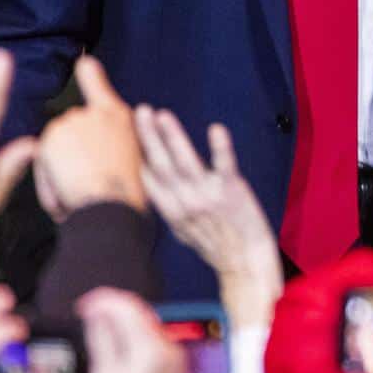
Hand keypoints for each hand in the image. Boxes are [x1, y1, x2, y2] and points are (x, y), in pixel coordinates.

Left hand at [33, 56, 145, 219]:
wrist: (113, 207)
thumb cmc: (126, 196)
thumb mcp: (129, 157)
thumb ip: (110, 137)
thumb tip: (97, 122)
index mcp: (119, 117)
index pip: (98, 85)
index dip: (89, 74)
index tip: (84, 63)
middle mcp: (95, 113)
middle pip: (70, 132)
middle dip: (72, 157)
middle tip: (92, 182)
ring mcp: (71, 123)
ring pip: (55, 150)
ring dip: (62, 172)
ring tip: (83, 190)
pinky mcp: (52, 139)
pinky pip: (44, 165)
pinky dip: (50, 184)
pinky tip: (69, 193)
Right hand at [135, 107, 281, 325]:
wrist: (246, 262)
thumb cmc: (215, 243)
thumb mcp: (182, 230)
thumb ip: (167, 204)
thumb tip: (150, 181)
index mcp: (171, 212)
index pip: (148, 178)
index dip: (137, 153)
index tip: (127, 129)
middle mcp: (184, 203)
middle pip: (161, 165)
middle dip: (148, 137)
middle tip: (140, 111)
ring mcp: (207, 196)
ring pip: (185, 162)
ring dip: (172, 137)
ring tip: (161, 115)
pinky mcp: (231, 190)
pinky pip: (224, 165)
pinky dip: (220, 148)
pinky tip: (215, 129)